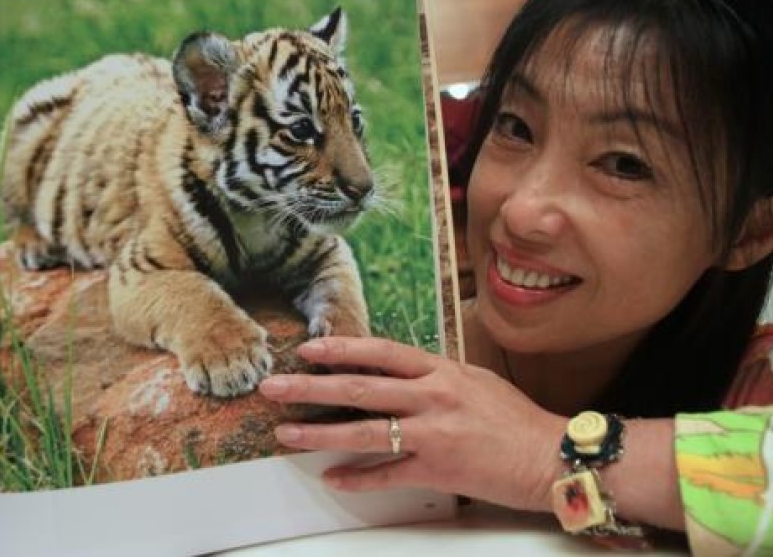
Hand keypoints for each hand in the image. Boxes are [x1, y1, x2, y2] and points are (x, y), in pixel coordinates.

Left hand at [259, 337, 567, 512]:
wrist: (551, 455)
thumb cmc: (514, 418)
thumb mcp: (472, 379)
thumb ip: (432, 374)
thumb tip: (396, 372)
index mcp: (440, 370)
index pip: (380, 351)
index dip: (340, 348)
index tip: (307, 348)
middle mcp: (433, 396)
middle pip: (360, 388)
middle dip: (310, 387)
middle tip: (274, 386)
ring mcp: (434, 433)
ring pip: (365, 430)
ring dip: (319, 433)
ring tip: (286, 434)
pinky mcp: (438, 469)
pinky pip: (388, 473)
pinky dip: (358, 477)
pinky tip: (333, 477)